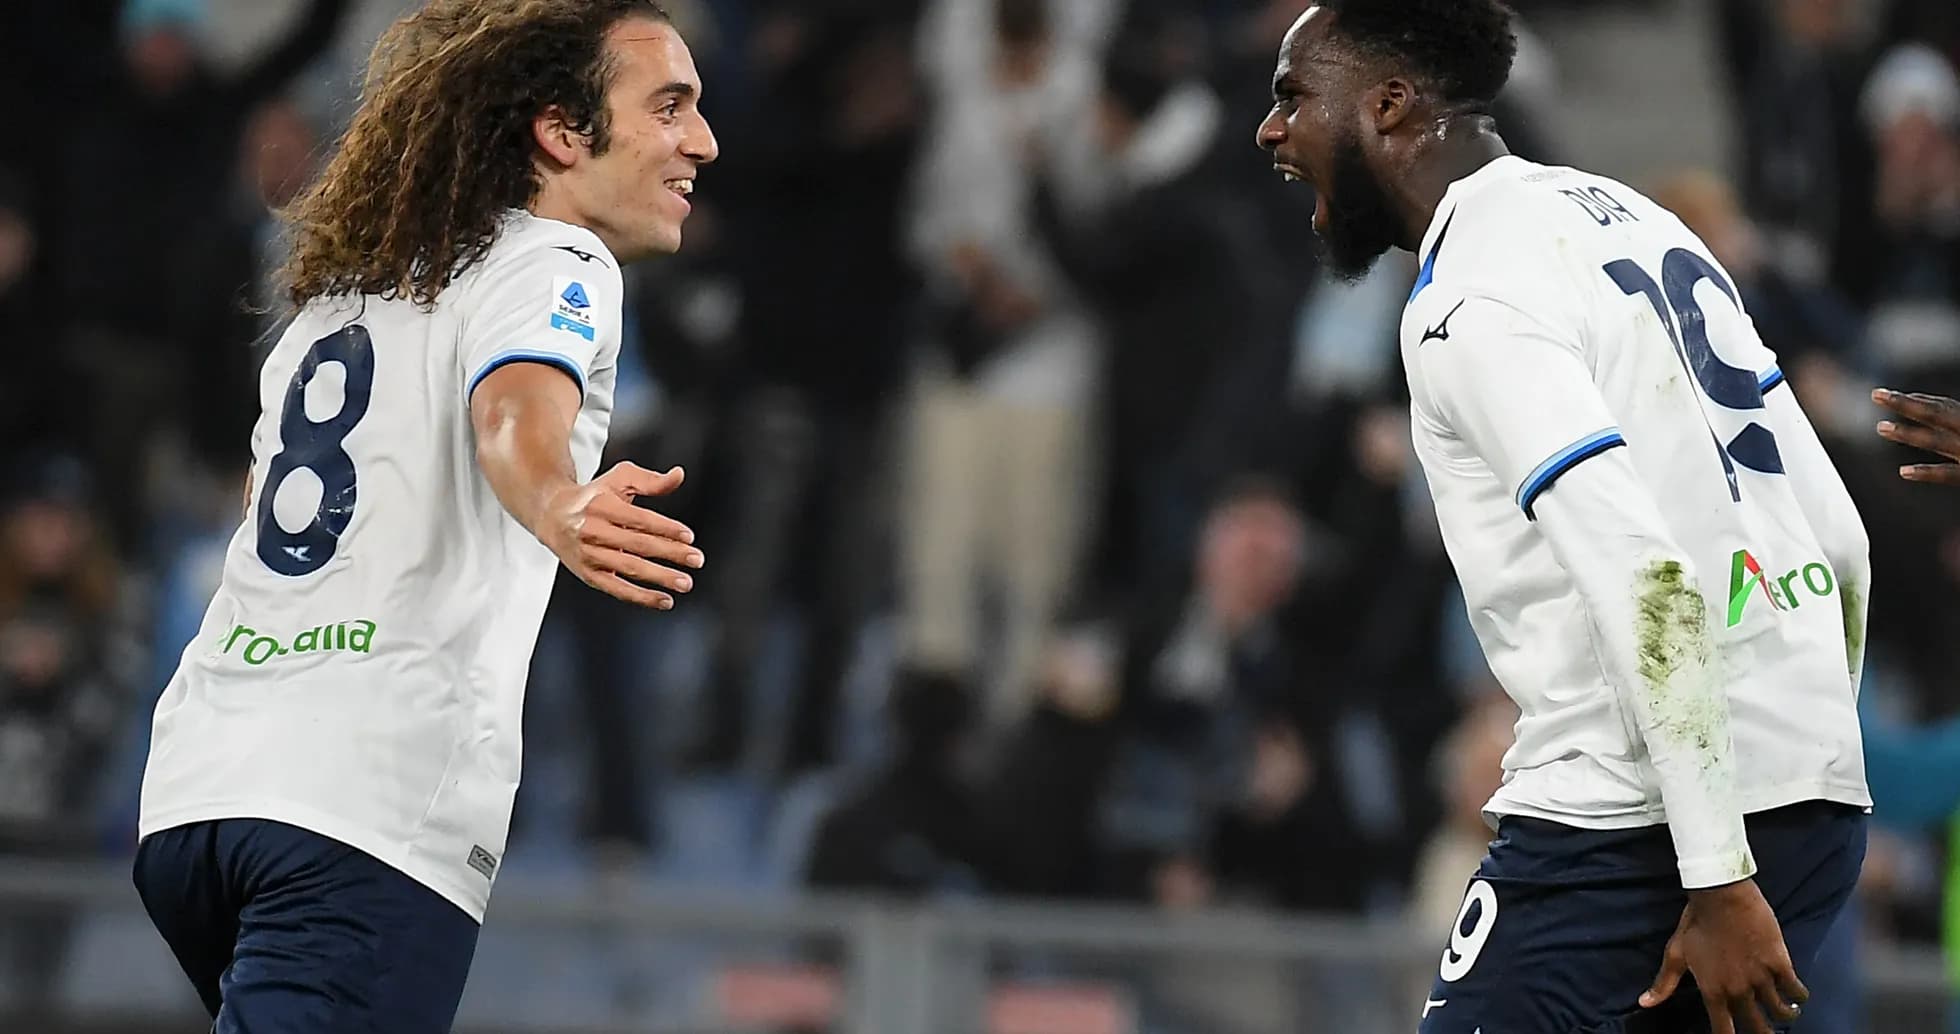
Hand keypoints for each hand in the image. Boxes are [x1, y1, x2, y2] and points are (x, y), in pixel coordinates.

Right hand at [541, 462, 701, 609]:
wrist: (552, 515)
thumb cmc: (592, 497)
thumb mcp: (618, 479)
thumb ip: (650, 480)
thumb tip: (678, 476)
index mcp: (602, 505)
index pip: (640, 519)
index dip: (666, 528)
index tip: (688, 536)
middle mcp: (593, 530)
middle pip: (638, 544)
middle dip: (671, 553)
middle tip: (696, 560)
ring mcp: (590, 555)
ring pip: (630, 568)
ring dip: (660, 577)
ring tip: (685, 582)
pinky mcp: (588, 574)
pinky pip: (617, 589)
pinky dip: (641, 597)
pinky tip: (663, 600)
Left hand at [1640, 880, 1806, 1033]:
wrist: (1720, 895)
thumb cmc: (1696, 923)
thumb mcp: (1676, 954)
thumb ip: (1664, 983)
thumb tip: (1644, 1003)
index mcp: (1713, 991)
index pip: (1723, 1028)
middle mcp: (1738, 990)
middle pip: (1757, 1026)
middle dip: (1763, 1033)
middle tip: (1767, 1033)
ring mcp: (1761, 978)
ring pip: (1781, 1011)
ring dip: (1785, 1015)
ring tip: (1786, 1013)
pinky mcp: (1779, 962)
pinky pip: (1795, 989)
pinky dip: (1799, 995)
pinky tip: (1798, 996)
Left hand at [1874, 388, 1959, 483]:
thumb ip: (1955, 423)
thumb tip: (1947, 424)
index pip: (1945, 407)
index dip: (1919, 400)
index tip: (1892, 395)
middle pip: (1935, 414)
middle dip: (1905, 404)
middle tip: (1875, 394)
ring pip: (1935, 441)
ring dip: (1907, 434)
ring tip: (1881, 427)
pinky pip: (1948, 475)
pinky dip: (1927, 472)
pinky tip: (1904, 472)